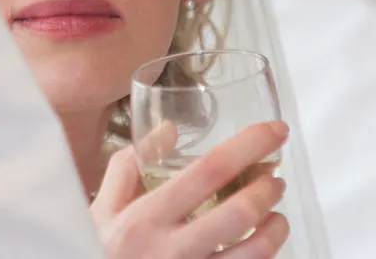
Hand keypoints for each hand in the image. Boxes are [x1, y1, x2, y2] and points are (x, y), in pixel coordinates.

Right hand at [91, 122, 289, 258]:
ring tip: (276, 214)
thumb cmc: (99, 248)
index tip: (273, 131)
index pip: (208, 171)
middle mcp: (170, 249)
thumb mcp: (104, 206)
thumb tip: (169, 130)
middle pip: (238, 214)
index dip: (248, 146)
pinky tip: (261, 244)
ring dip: (275, 229)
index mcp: (146, 216)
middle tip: (274, 178)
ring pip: (252, 254)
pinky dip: (263, 256)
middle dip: (266, 189)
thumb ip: (130, 165)